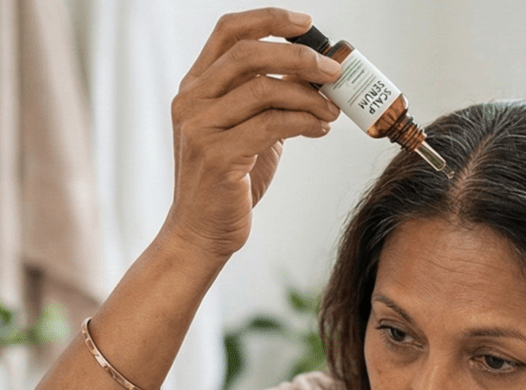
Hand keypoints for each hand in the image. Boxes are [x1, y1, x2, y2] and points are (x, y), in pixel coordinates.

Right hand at [164, 8, 341, 258]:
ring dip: (308, 96)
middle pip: (248, 53)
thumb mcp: (246, 130)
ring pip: (263, 90)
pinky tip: (320, 130)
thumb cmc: (229, 182)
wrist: (202, 231)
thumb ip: (268, 100)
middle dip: (298, 56)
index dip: (268, 19)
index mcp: (195, 87)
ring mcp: (200, 128)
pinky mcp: (217, 156)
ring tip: (332, 111)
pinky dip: (305, 123)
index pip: (228, 32)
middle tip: (333, 72)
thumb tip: (315, 75)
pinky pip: (271, 125)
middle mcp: (192, 101)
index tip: (306, 23)